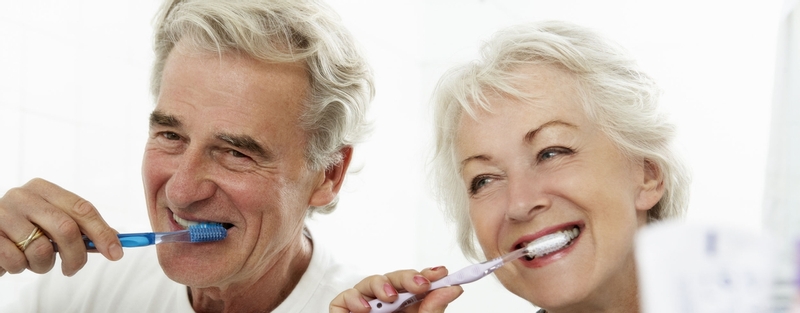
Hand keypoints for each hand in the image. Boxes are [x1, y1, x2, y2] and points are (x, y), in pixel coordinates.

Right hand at [0, 178, 122, 276]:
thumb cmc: (22, 228)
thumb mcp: (50, 222)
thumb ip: (80, 228)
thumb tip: (115, 240)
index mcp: (43, 189)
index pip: (82, 209)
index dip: (102, 232)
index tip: (116, 253)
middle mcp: (23, 196)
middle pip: (66, 228)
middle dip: (76, 255)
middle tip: (73, 269)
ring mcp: (3, 214)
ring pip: (40, 249)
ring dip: (44, 265)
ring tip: (35, 261)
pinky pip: (16, 261)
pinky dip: (21, 268)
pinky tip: (16, 261)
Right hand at [330, 266, 462, 312]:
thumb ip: (433, 311)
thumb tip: (452, 289)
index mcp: (407, 309)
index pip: (415, 285)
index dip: (427, 275)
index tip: (441, 274)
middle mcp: (386, 307)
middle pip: (393, 279)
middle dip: (408, 277)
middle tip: (421, 284)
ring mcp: (365, 309)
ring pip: (369, 283)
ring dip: (382, 284)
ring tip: (391, 297)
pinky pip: (345, 298)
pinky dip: (354, 298)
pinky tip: (366, 309)